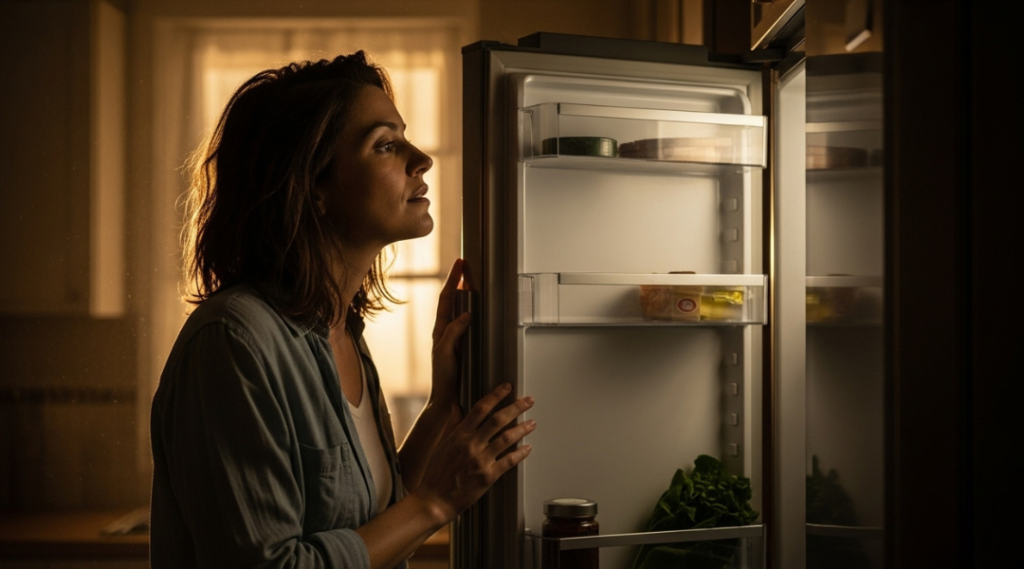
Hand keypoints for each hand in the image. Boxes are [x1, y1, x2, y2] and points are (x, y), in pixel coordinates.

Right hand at [413, 382, 535, 521]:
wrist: (434, 500)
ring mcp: (480, 460)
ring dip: (523, 428)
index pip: (481, 408)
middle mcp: (471, 444)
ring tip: (532, 423)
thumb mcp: (442, 445)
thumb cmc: (435, 475)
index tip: (507, 387)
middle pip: (498, 419)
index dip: (496, 395)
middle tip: (529, 401)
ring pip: (507, 438)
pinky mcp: (488, 476)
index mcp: (459, 435)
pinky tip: (528, 448)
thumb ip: (454, 429)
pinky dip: (521, 453)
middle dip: (516, 407)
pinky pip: (509, 461)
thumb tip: (460, 412)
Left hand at [430, 258, 470, 408]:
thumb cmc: (443, 379)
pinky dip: (473, 312)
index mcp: (440, 330)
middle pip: (452, 300)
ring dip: (466, 295)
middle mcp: (446, 331)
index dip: (453, 279)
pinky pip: (468, 324)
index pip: (446, 298)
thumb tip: (465, 314)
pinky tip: (481, 311)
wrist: (447, 400)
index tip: (461, 264)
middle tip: (467, 268)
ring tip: (473, 282)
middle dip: (459, 282)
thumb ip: (453, 332)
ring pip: (460, 310)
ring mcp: (454, 338)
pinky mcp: (464, 346)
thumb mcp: (444, 353)